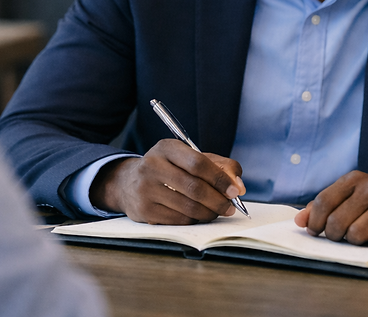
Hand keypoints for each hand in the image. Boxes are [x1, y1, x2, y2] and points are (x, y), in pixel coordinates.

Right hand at [90, 139, 245, 224]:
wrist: (128, 183)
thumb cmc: (168, 169)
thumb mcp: (189, 158)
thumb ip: (219, 166)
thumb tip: (238, 186)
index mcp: (167, 148)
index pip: (198, 163)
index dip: (220, 178)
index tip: (235, 191)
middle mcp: (152, 165)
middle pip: (194, 187)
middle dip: (218, 200)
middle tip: (230, 207)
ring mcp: (146, 189)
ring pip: (188, 207)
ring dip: (209, 213)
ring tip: (216, 212)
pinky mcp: (144, 210)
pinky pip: (179, 220)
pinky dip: (195, 220)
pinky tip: (198, 216)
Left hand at [294, 172, 367, 247]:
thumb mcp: (350, 195)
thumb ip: (323, 206)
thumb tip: (300, 221)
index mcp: (354, 179)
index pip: (323, 201)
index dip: (315, 221)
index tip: (315, 231)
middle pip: (337, 221)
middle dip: (334, 235)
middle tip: (339, 236)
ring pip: (356, 234)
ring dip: (355, 241)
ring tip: (360, 234)